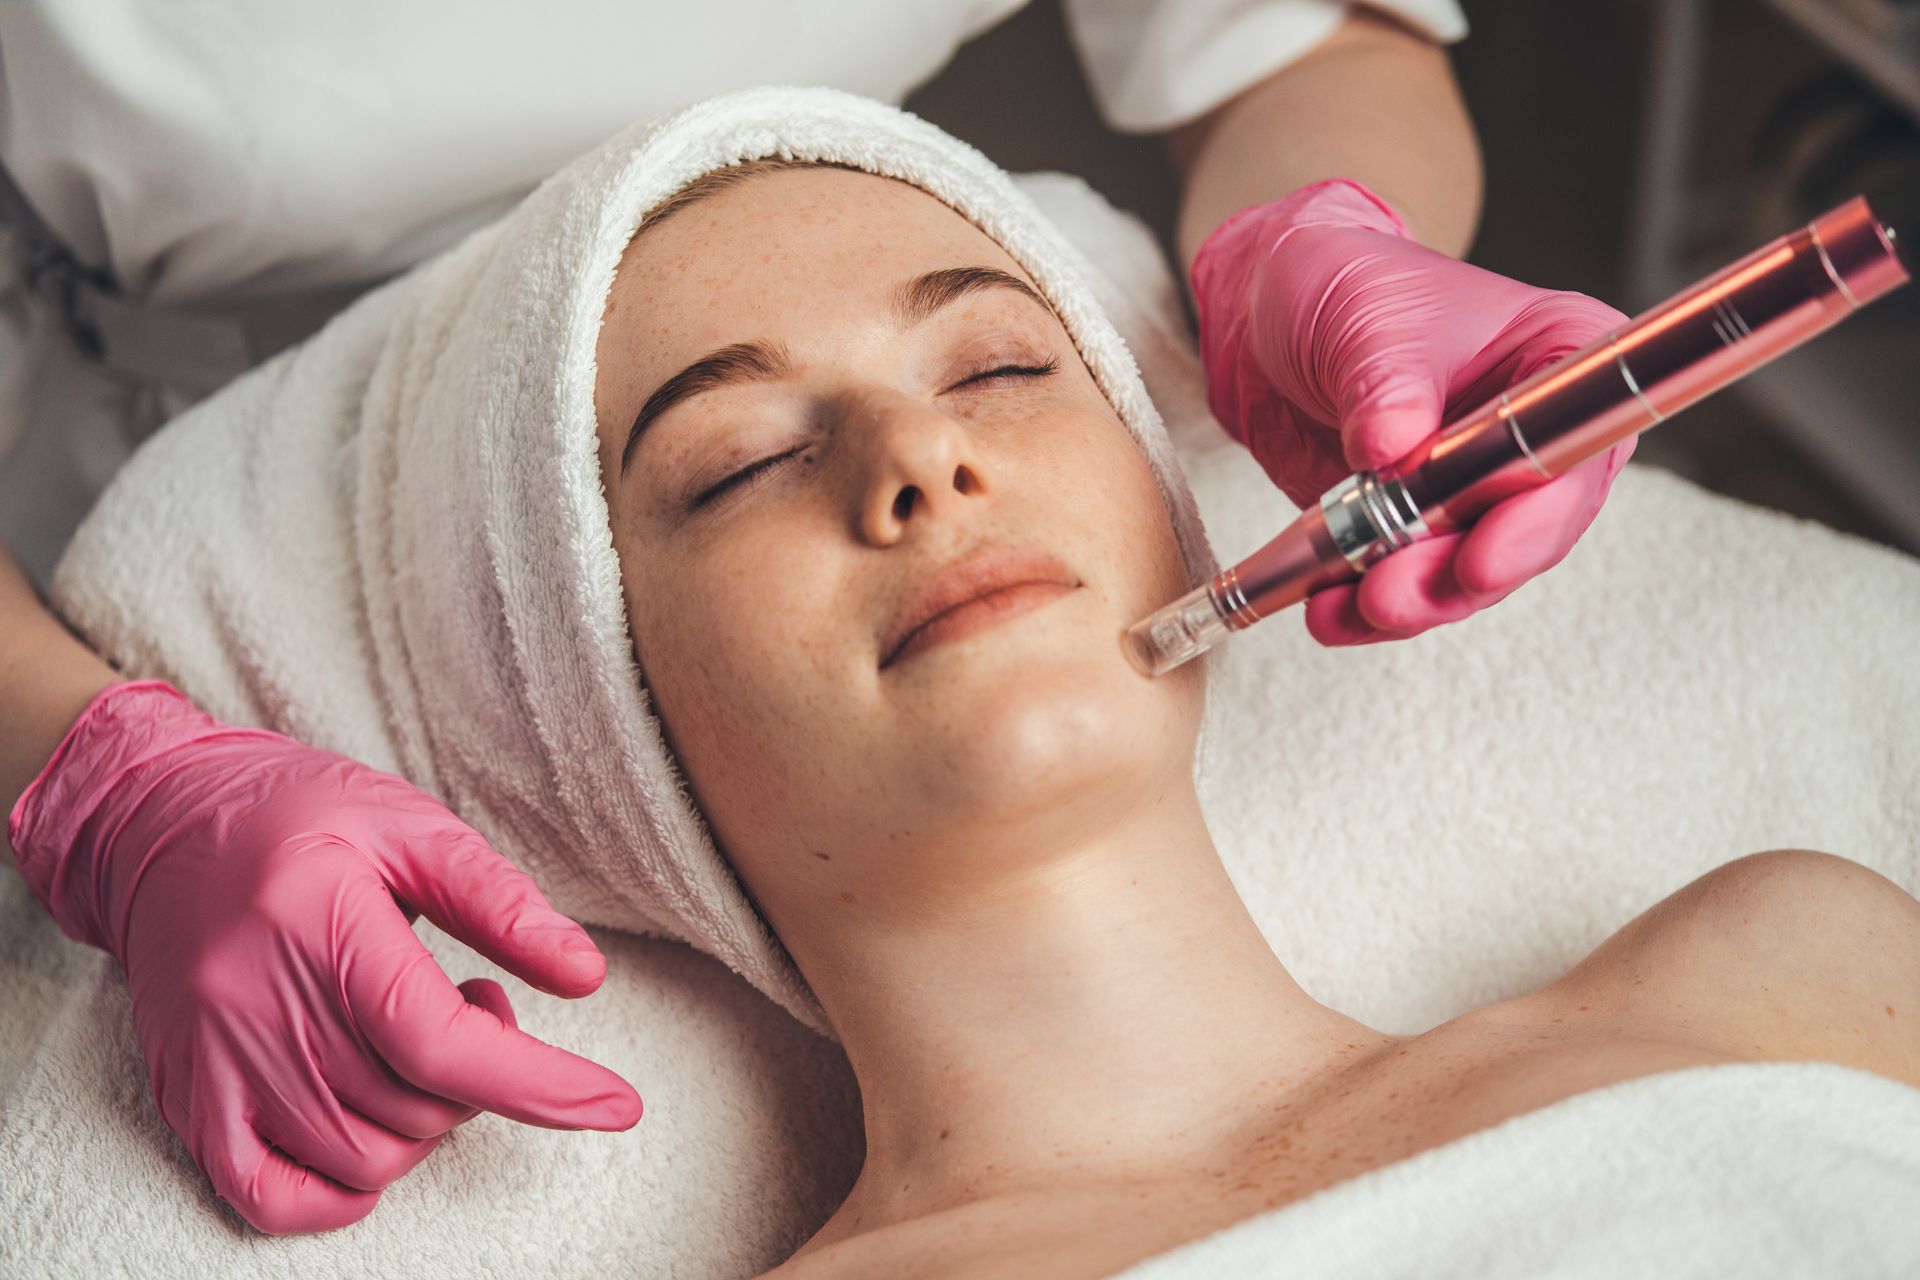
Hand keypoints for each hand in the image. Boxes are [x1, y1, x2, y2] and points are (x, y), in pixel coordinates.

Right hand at [7, 679, 642, 1234]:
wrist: (157, 820)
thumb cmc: (297, 814)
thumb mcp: (409, 824)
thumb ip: (498, 901)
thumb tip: (585, 976)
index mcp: (317, 923)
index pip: (438, 1041)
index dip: (539, 1084)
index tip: (616, 1104)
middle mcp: (253, 1003)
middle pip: (410, 1104)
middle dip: (481, 1074)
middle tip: (477, 1005)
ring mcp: (212, 1059)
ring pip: (360, 1157)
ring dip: (424, 1121)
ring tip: (422, 1041)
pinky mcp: (186, 1094)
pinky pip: (266, 1195)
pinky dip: (336, 1193)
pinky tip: (376, 1133)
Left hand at [1192, 178, 1634, 643]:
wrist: (1272, 314)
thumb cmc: (1345, 285)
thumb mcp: (1364, 319)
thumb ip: (1386, 384)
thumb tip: (1392, 446)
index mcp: (1561, 358)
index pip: (1579, 450)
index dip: (1537, 517)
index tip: (1483, 559)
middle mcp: (1536, 436)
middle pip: (1528, 533)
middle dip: (1458, 576)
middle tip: (1391, 595)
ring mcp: (1479, 489)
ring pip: (1467, 572)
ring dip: (1410, 601)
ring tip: (1343, 608)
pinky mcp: (1420, 526)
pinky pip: (1409, 582)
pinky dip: (1365, 606)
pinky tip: (1325, 611)